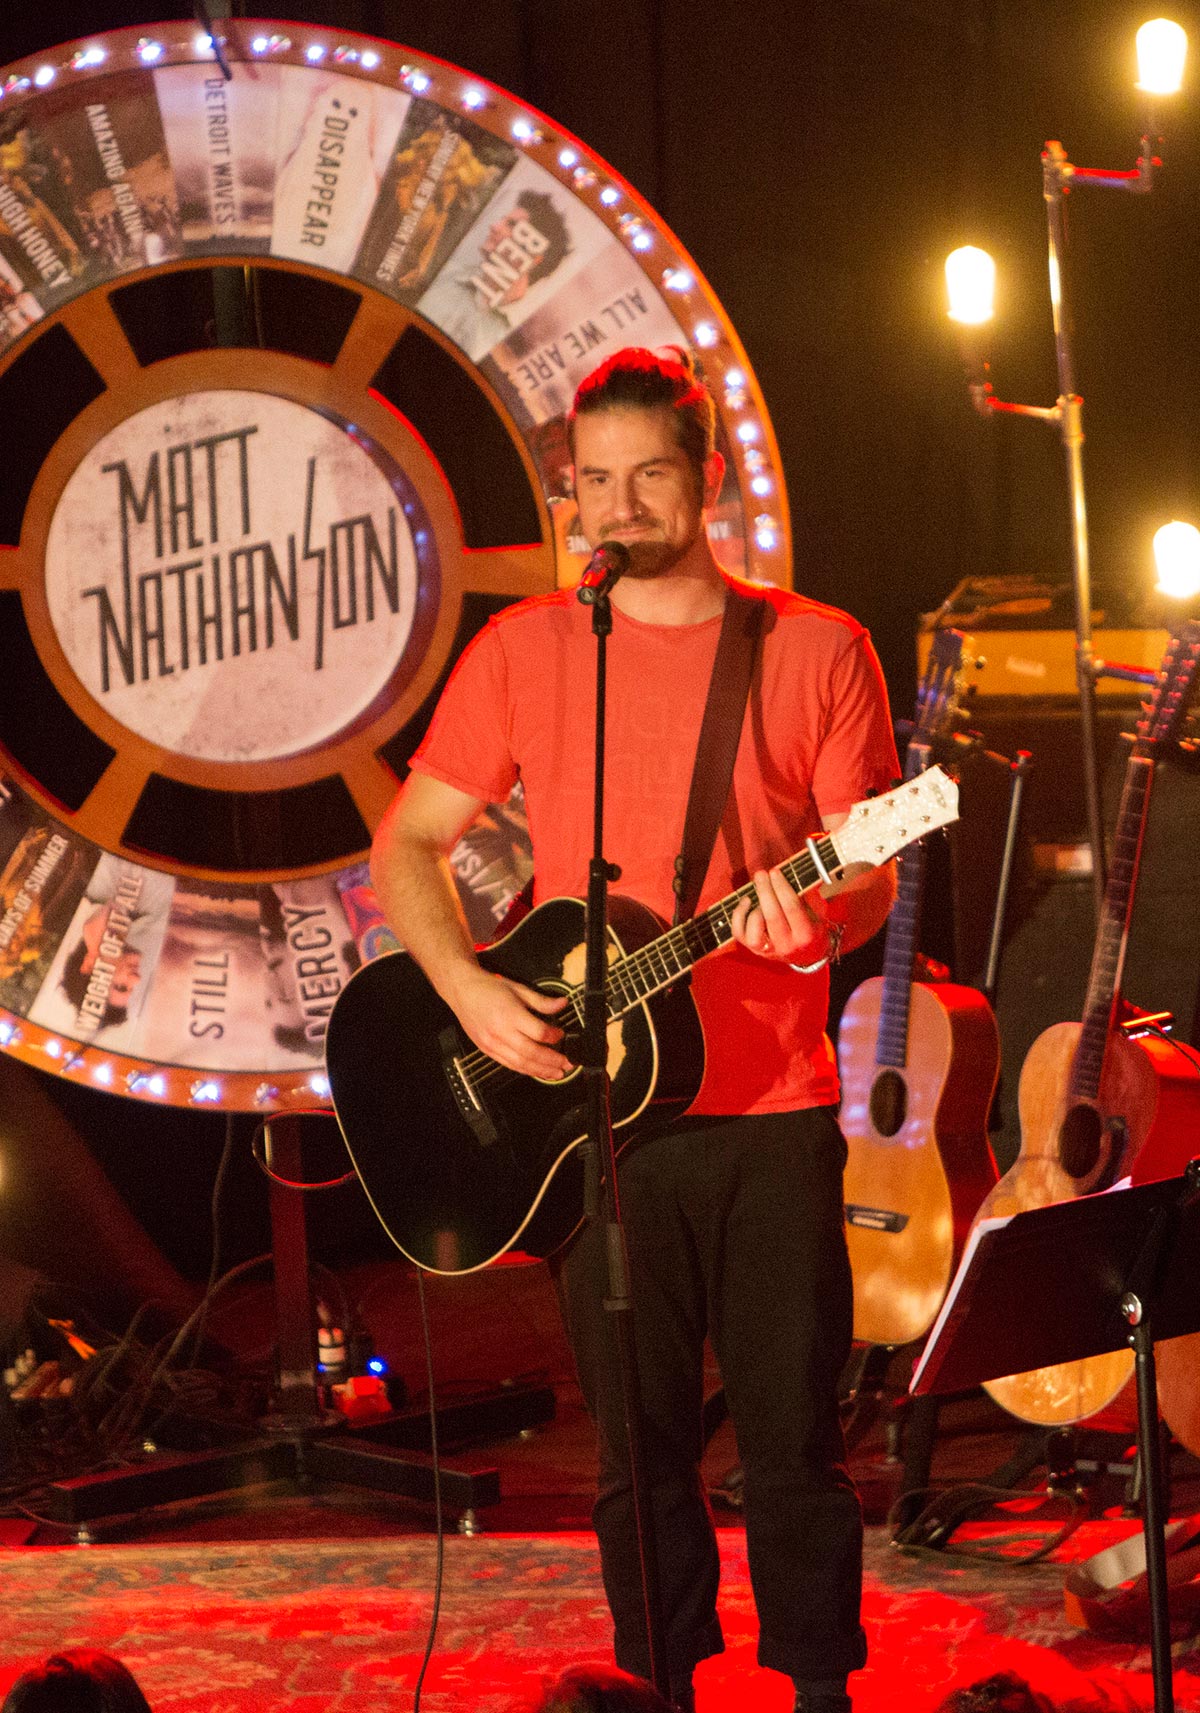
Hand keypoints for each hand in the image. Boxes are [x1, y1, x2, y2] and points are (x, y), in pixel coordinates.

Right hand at [449, 967, 571, 1079]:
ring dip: (541, 1071)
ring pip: (520, 1063)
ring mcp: (492, 1043)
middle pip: (531, 1052)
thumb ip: (541, 1001)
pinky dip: (524, 1070)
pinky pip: (508, 1064)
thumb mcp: (518, 989)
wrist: (462, 990)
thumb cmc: (488, 988)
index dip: (554, 1036)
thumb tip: (562, 1003)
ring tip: (556, 1074)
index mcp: (510, 1014)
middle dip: (552, 1061)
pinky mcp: (486, 1049)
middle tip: (567, 1064)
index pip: (538, 1032)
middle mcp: (500, 1031)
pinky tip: (536, 1072)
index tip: (561, 1035)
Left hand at [730, 867, 828, 964]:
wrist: (807, 954)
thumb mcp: (818, 912)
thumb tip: (795, 874)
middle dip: (765, 892)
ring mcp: (769, 950)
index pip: (792, 908)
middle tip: (761, 874)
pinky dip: (738, 916)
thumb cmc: (812, 926)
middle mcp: (787, 945)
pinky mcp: (754, 949)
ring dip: (753, 908)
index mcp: (805, 935)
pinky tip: (745, 902)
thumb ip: (809, 895)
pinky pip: (739, 933)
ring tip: (757, 894)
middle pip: (772, 916)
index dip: (782, 888)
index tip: (775, 872)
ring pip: (754, 930)